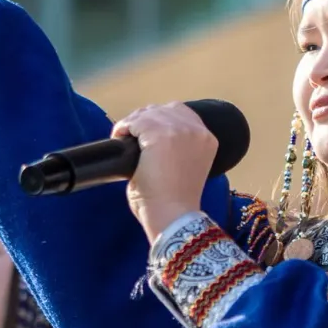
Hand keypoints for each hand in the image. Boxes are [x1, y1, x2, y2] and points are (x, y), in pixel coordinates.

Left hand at [113, 103, 216, 242]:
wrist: (173, 217)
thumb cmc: (174, 202)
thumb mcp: (185, 167)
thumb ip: (176, 148)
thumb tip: (148, 137)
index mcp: (208, 139)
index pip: (182, 113)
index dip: (160, 119)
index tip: (145, 132)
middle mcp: (197, 131)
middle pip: (164, 109)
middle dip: (145, 119)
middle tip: (130, 134)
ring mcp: (179, 131)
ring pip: (149, 114)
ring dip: (134, 122)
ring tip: (123, 135)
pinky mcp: (160, 135)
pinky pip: (136, 122)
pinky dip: (124, 127)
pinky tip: (119, 137)